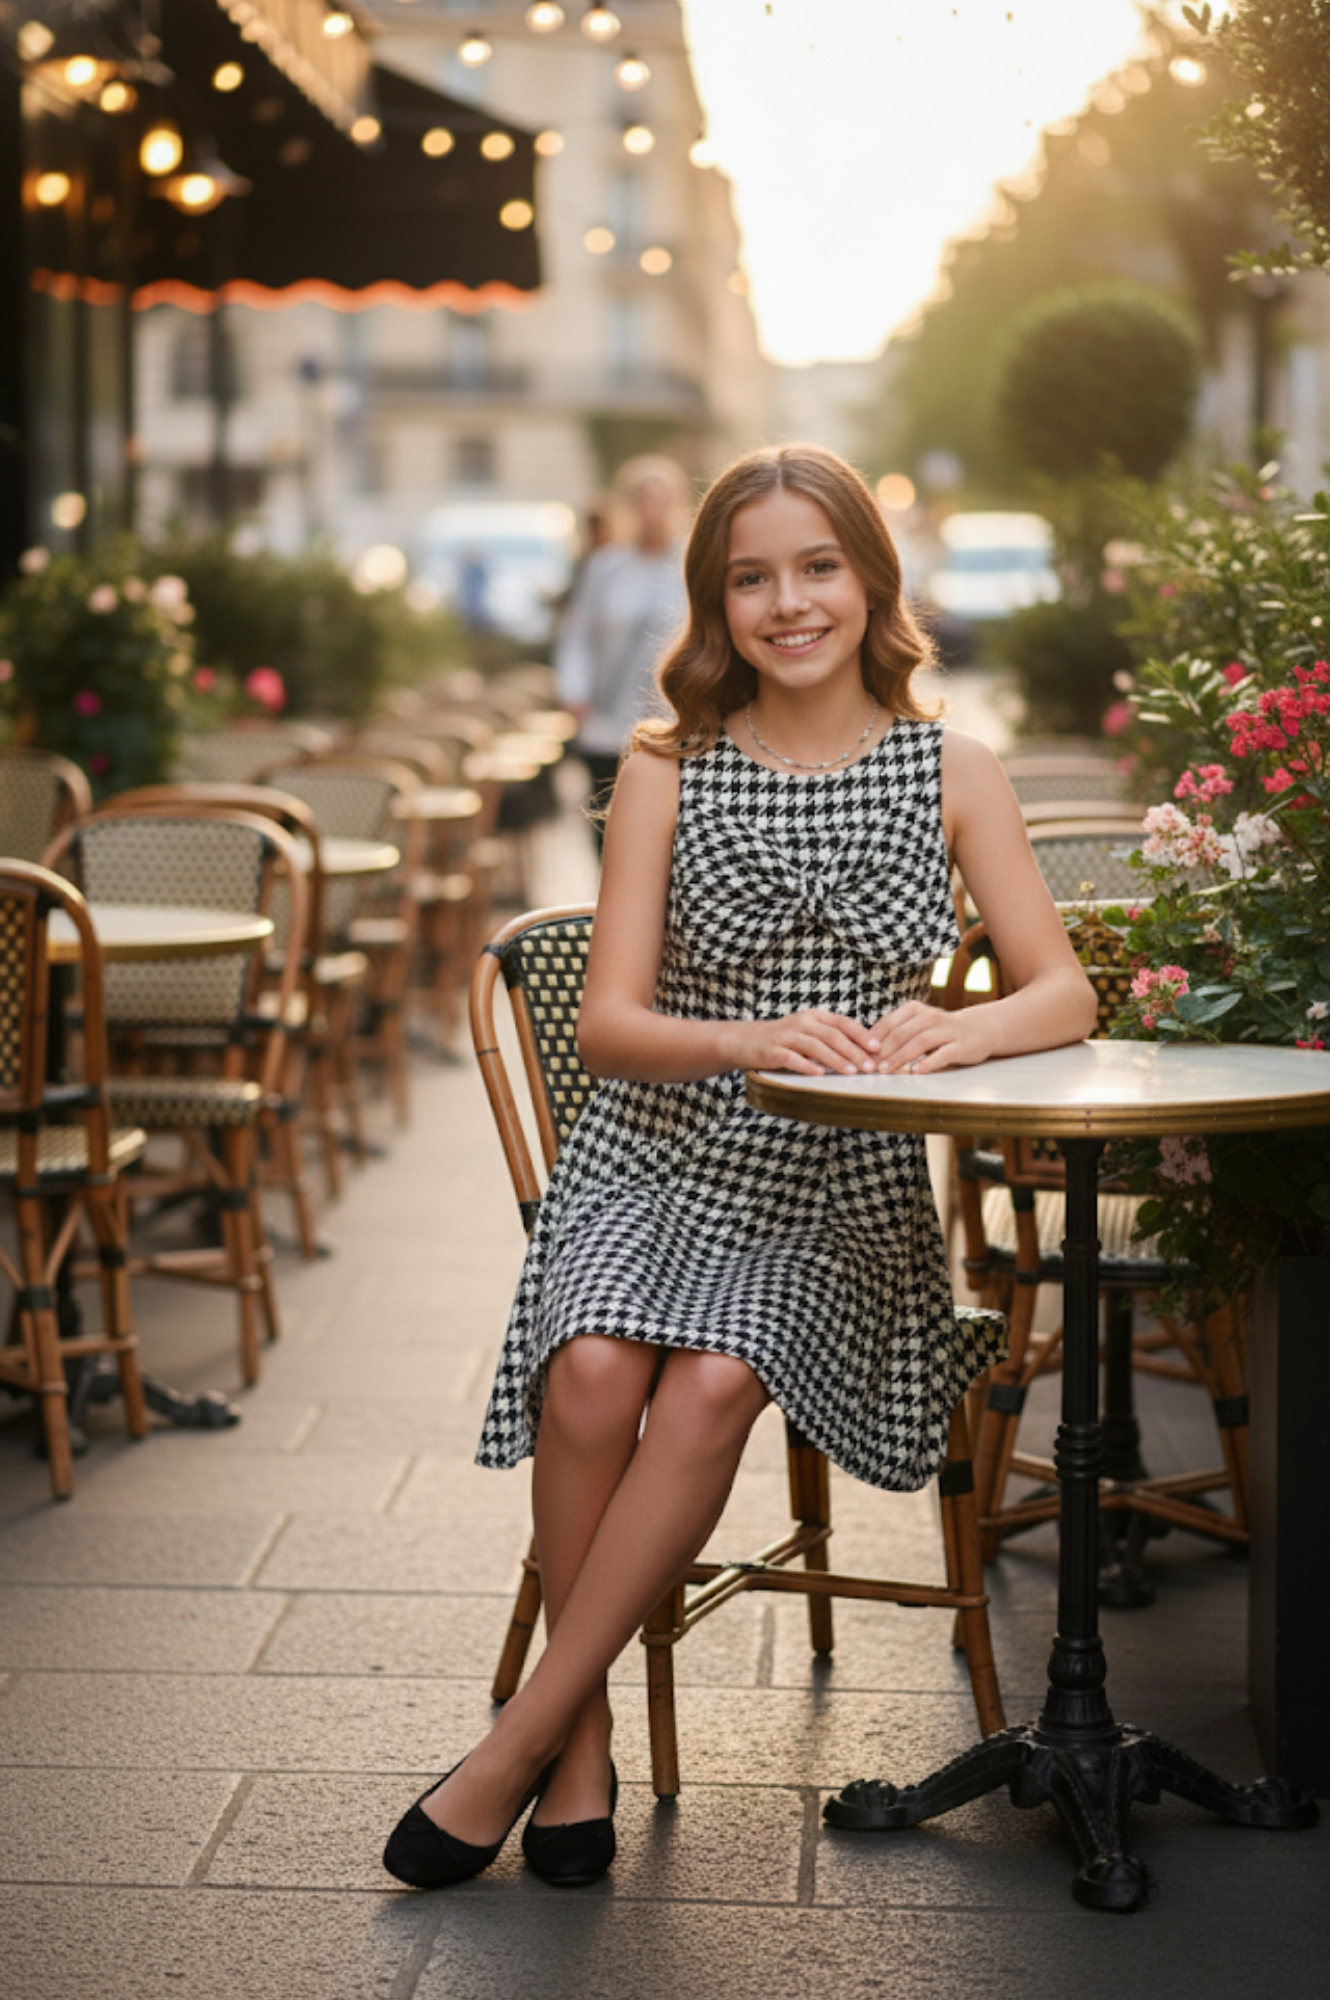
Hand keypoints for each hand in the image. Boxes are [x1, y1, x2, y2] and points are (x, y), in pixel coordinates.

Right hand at [730, 1009, 881, 1076]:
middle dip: (854, 1052)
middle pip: (833, 1036)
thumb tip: (863, 1054)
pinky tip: (819, 1075)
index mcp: (814, 1016)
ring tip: (851, 1072)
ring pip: (816, 1046)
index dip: (861, 1035)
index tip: (877, 1048)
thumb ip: (830, 1039)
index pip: (843, 1023)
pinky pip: (792, 1058)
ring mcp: (786, 1036)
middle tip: (869, 1067)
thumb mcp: (808, 1033)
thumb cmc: (783, 1041)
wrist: (744, 1041)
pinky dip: (806, 1066)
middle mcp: (802, 1022)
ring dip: (835, 1060)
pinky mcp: (772, 1050)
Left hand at [869, 1001, 997, 1075]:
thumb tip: (867, 1050)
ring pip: (919, 1042)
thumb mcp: (918, 1025)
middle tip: (871, 1066)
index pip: (889, 1023)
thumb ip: (897, 1032)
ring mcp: (948, 1031)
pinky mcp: (962, 1045)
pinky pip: (943, 1054)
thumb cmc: (942, 1031)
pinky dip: (929, 1062)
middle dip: (883, 1051)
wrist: (980, 1029)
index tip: (862, 1054)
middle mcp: (931, 1017)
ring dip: (900, 1057)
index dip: (873, 1039)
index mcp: (916, 1010)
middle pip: (901, 1033)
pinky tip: (917, 1071)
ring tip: (887, 1070)